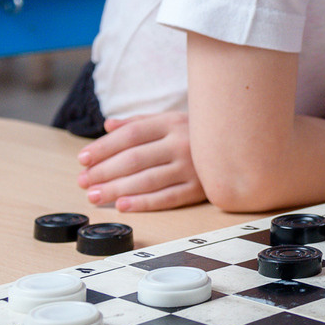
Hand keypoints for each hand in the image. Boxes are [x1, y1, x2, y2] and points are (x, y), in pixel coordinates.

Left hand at [75, 112, 205, 211]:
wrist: (241, 143)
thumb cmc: (198, 133)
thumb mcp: (171, 120)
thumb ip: (139, 123)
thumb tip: (108, 126)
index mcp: (172, 122)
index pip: (131, 135)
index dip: (104, 147)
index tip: (83, 159)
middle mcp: (182, 143)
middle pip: (135, 158)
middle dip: (104, 171)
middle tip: (83, 181)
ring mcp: (192, 167)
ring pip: (147, 180)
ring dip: (116, 188)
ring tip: (94, 194)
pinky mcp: (200, 188)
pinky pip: (167, 197)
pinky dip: (143, 203)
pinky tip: (122, 205)